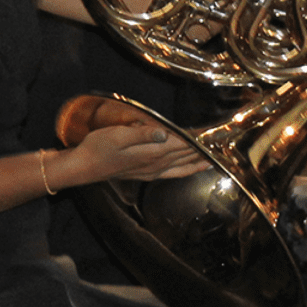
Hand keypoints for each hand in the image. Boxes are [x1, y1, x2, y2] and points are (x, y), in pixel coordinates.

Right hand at [77, 122, 206, 181]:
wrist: (84, 167)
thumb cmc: (98, 147)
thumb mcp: (118, 135)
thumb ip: (142, 133)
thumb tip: (165, 133)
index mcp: (151, 153)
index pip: (182, 144)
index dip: (198, 138)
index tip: (214, 132)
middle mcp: (156, 164)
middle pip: (187, 156)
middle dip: (204, 149)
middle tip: (221, 141)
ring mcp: (153, 172)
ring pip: (184, 166)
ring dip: (200, 160)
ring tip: (216, 156)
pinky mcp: (148, 174)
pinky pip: (175, 173)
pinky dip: (189, 170)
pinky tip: (194, 167)